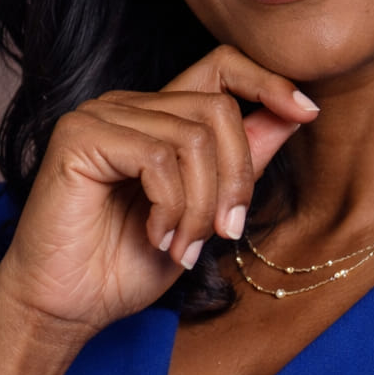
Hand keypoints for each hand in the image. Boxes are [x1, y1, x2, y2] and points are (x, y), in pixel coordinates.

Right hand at [0, 44, 317, 340]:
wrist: (66, 307)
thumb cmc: (124, 266)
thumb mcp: (204, 216)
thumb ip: (241, 165)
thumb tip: (293, 116)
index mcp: (158, 118)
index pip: (222, 67)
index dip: (268, 81)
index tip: (307, 112)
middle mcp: (130, 106)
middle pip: (218, 110)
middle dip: (236, 178)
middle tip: (223, 234)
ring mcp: (102, 115)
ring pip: (192, 138)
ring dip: (201, 205)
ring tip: (181, 246)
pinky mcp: (80, 135)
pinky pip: (157, 156)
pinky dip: (171, 206)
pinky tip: (156, 236)